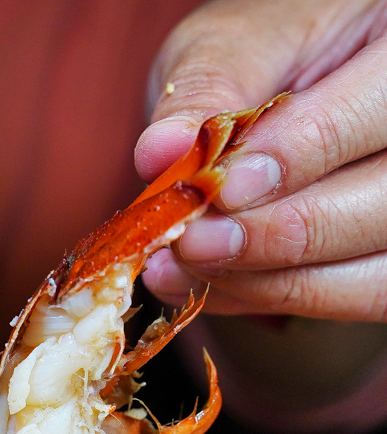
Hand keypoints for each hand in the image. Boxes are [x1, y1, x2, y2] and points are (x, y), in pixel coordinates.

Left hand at [136, 0, 386, 321]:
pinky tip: (205, 284)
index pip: (378, 112)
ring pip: (368, 277)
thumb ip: (208, 90)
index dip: (299, 156)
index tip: (220, 188)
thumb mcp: (235, 42)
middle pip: (381, 208)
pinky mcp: (382, 261)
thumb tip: (159, 152)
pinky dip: (267, 299)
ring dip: (268, 282)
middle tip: (189, 241)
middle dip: (276, 234)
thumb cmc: (271, 51)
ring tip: (180, 267)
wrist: (291, 85)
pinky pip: (341, 301)